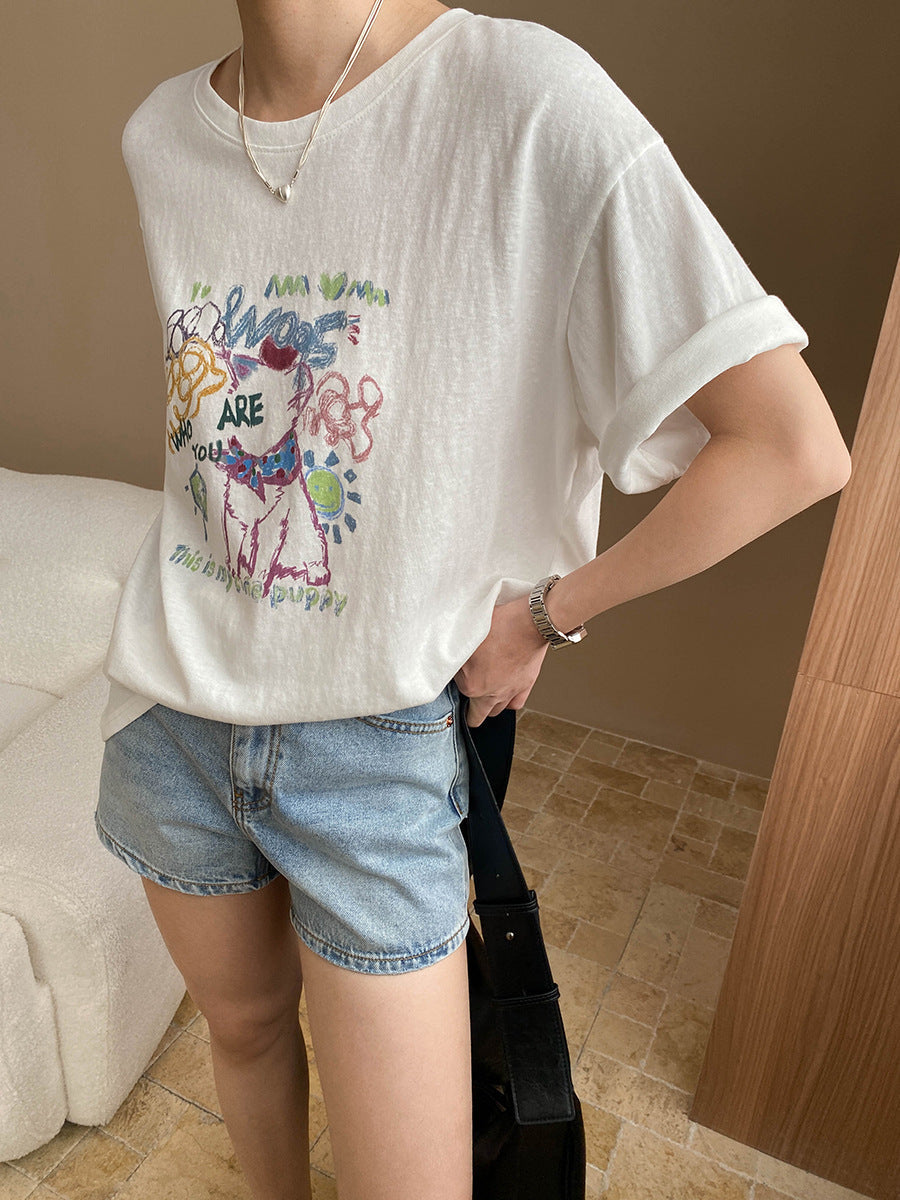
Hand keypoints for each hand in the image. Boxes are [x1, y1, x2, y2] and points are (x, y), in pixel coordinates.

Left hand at [454, 595, 549, 726]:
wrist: (529, 624)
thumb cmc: (499, 626)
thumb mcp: (466, 637)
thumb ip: (455, 653)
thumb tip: (449, 656)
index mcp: (471, 684)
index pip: (457, 688)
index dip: (456, 677)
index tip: (457, 671)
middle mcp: (490, 693)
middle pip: (474, 713)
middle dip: (467, 711)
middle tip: (464, 706)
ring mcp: (508, 692)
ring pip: (495, 711)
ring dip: (486, 707)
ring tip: (482, 701)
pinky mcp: (524, 686)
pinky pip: (515, 704)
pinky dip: (508, 703)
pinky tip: (504, 697)